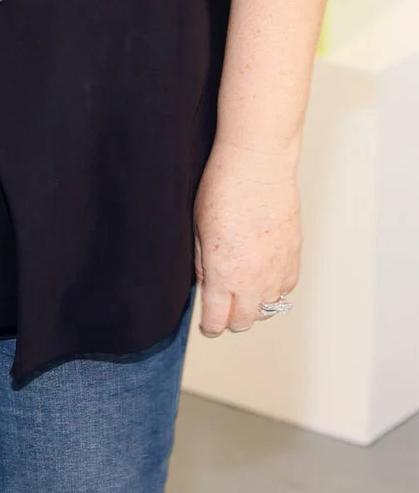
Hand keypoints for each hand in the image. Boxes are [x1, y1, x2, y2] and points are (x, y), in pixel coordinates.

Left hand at [193, 138, 300, 336]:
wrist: (257, 166)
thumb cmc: (223, 188)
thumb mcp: (198, 228)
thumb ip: (202, 263)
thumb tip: (206, 284)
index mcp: (224, 275)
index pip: (217, 321)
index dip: (209, 326)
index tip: (207, 323)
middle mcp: (254, 281)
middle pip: (244, 322)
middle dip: (230, 319)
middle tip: (222, 306)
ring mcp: (277, 271)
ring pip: (268, 308)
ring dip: (255, 304)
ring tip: (243, 288)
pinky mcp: (294, 258)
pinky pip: (286, 288)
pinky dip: (274, 288)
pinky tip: (264, 273)